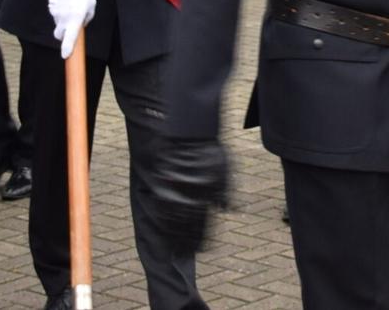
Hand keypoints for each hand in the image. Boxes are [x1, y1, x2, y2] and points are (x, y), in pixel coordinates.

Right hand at [46, 0, 96, 58]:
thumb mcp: (91, 6)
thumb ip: (88, 18)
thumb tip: (82, 25)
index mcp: (75, 19)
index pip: (70, 36)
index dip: (67, 47)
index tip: (65, 55)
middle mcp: (64, 19)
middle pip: (59, 35)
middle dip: (63, 35)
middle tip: (70, 26)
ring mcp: (56, 15)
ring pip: (58, 24)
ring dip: (63, 21)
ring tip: (70, 8)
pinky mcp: (51, 10)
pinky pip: (56, 16)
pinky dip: (60, 13)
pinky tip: (65, 4)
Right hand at [145, 137, 230, 258]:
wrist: (187, 133)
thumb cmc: (209, 151)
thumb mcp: (224, 170)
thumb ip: (226, 193)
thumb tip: (227, 210)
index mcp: (207, 192)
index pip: (202, 223)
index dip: (201, 238)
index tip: (201, 250)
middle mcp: (190, 194)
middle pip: (186, 225)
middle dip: (186, 242)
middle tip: (185, 254)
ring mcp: (174, 189)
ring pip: (172, 219)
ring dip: (173, 235)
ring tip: (174, 248)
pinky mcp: (162, 184)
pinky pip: (161, 207)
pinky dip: (163, 220)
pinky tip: (164, 229)